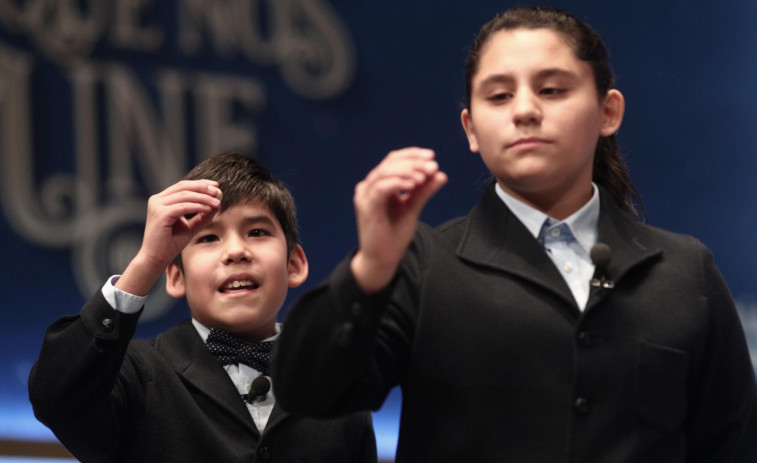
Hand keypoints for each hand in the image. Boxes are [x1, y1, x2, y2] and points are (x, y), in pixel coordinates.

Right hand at [115, 180, 221, 295]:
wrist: (156, 258)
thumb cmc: (171, 243)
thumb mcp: (190, 227)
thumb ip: (202, 216)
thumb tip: (218, 203)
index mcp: (162, 200)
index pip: (183, 186)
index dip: (200, 184)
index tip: (215, 186)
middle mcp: (157, 200)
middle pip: (183, 187)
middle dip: (203, 187)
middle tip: (217, 191)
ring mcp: (157, 205)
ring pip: (185, 196)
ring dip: (203, 198)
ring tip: (217, 203)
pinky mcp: (160, 214)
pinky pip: (183, 207)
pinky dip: (197, 207)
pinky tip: (208, 209)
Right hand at [351, 148, 446, 292]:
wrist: (382, 258)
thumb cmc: (394, 234)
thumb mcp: (413, 208)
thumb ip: (424, 191)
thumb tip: (441, 174)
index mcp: (379, 183)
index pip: (393, 160)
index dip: (412, 154)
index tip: (432, 156)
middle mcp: (369, 186)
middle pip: (390, 163)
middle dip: (413, 162)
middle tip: (432, 166)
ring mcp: (365, 195)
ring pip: (385, 172)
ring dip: (407, 171)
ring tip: (424, 176)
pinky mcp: (366, 206)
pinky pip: (381, 188)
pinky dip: (397, 182)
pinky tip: (413, 184)